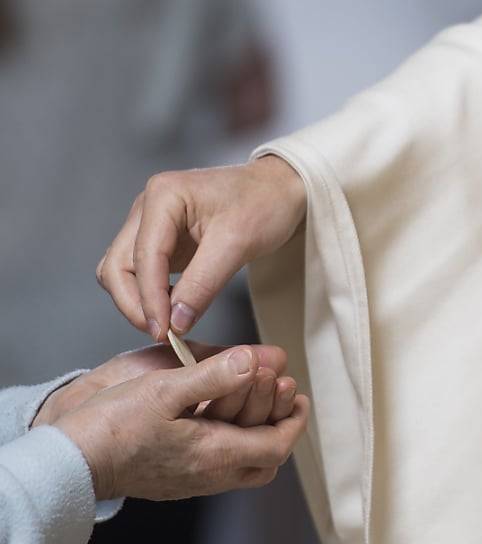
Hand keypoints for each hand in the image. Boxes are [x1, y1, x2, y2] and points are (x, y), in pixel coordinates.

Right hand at [52, 347, 309, 500]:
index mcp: (215, 454)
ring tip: (256, 396)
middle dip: (279, 422)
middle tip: (281, 388)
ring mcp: (193, 481)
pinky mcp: (176, 479)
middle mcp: (210, 475)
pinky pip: (220, 466)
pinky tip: (222, 414)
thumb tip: (253, 360)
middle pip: (267, 460)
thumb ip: (213, 375)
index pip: (277, 445)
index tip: (299, 395)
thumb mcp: (165, 389)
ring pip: (245, 465)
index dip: (294, 420)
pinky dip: (233, 439)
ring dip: (257, 431)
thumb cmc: (111, 426)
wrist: (68, 462)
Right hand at [96, 156, 305, 340]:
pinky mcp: (162, 240)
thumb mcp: (238, 244)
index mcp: (163, 196)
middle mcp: (148, 207)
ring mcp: (151, 223)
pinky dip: (152, 295)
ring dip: (140, 301)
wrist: (281, 189)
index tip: (165, 332)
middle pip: (118, 265)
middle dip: (135, 303)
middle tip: (164, 334)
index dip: (150, 299)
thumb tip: (176, 322)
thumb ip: (203, 284)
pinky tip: (175, 311)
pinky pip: (144, 273)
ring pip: (124, 271)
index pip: (143, 256)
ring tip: (170, 326)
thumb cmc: (265, 204)